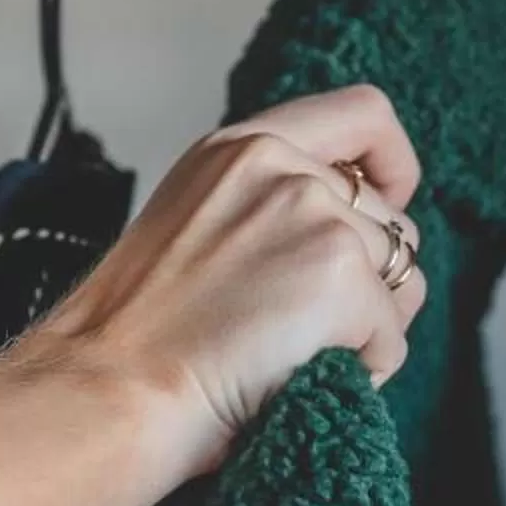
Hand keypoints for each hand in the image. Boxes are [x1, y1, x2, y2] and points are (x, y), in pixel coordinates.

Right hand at [17, 85, 429, 484]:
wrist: (105, 392)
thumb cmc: (134, 342)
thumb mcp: (194, 226)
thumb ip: (266, 205)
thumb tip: (354, 228)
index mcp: (239, 148)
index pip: (362, 114)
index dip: (393, 164)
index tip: (390, 203)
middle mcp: (282, 167)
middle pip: (393, 223)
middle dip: (374, 285)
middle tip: (301, 332)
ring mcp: (316, 218)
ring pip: (401, 285)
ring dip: (364, 333)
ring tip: (287, 358)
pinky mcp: (341, 277)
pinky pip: (390, 343)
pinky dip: (359, 375)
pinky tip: (293, 381)